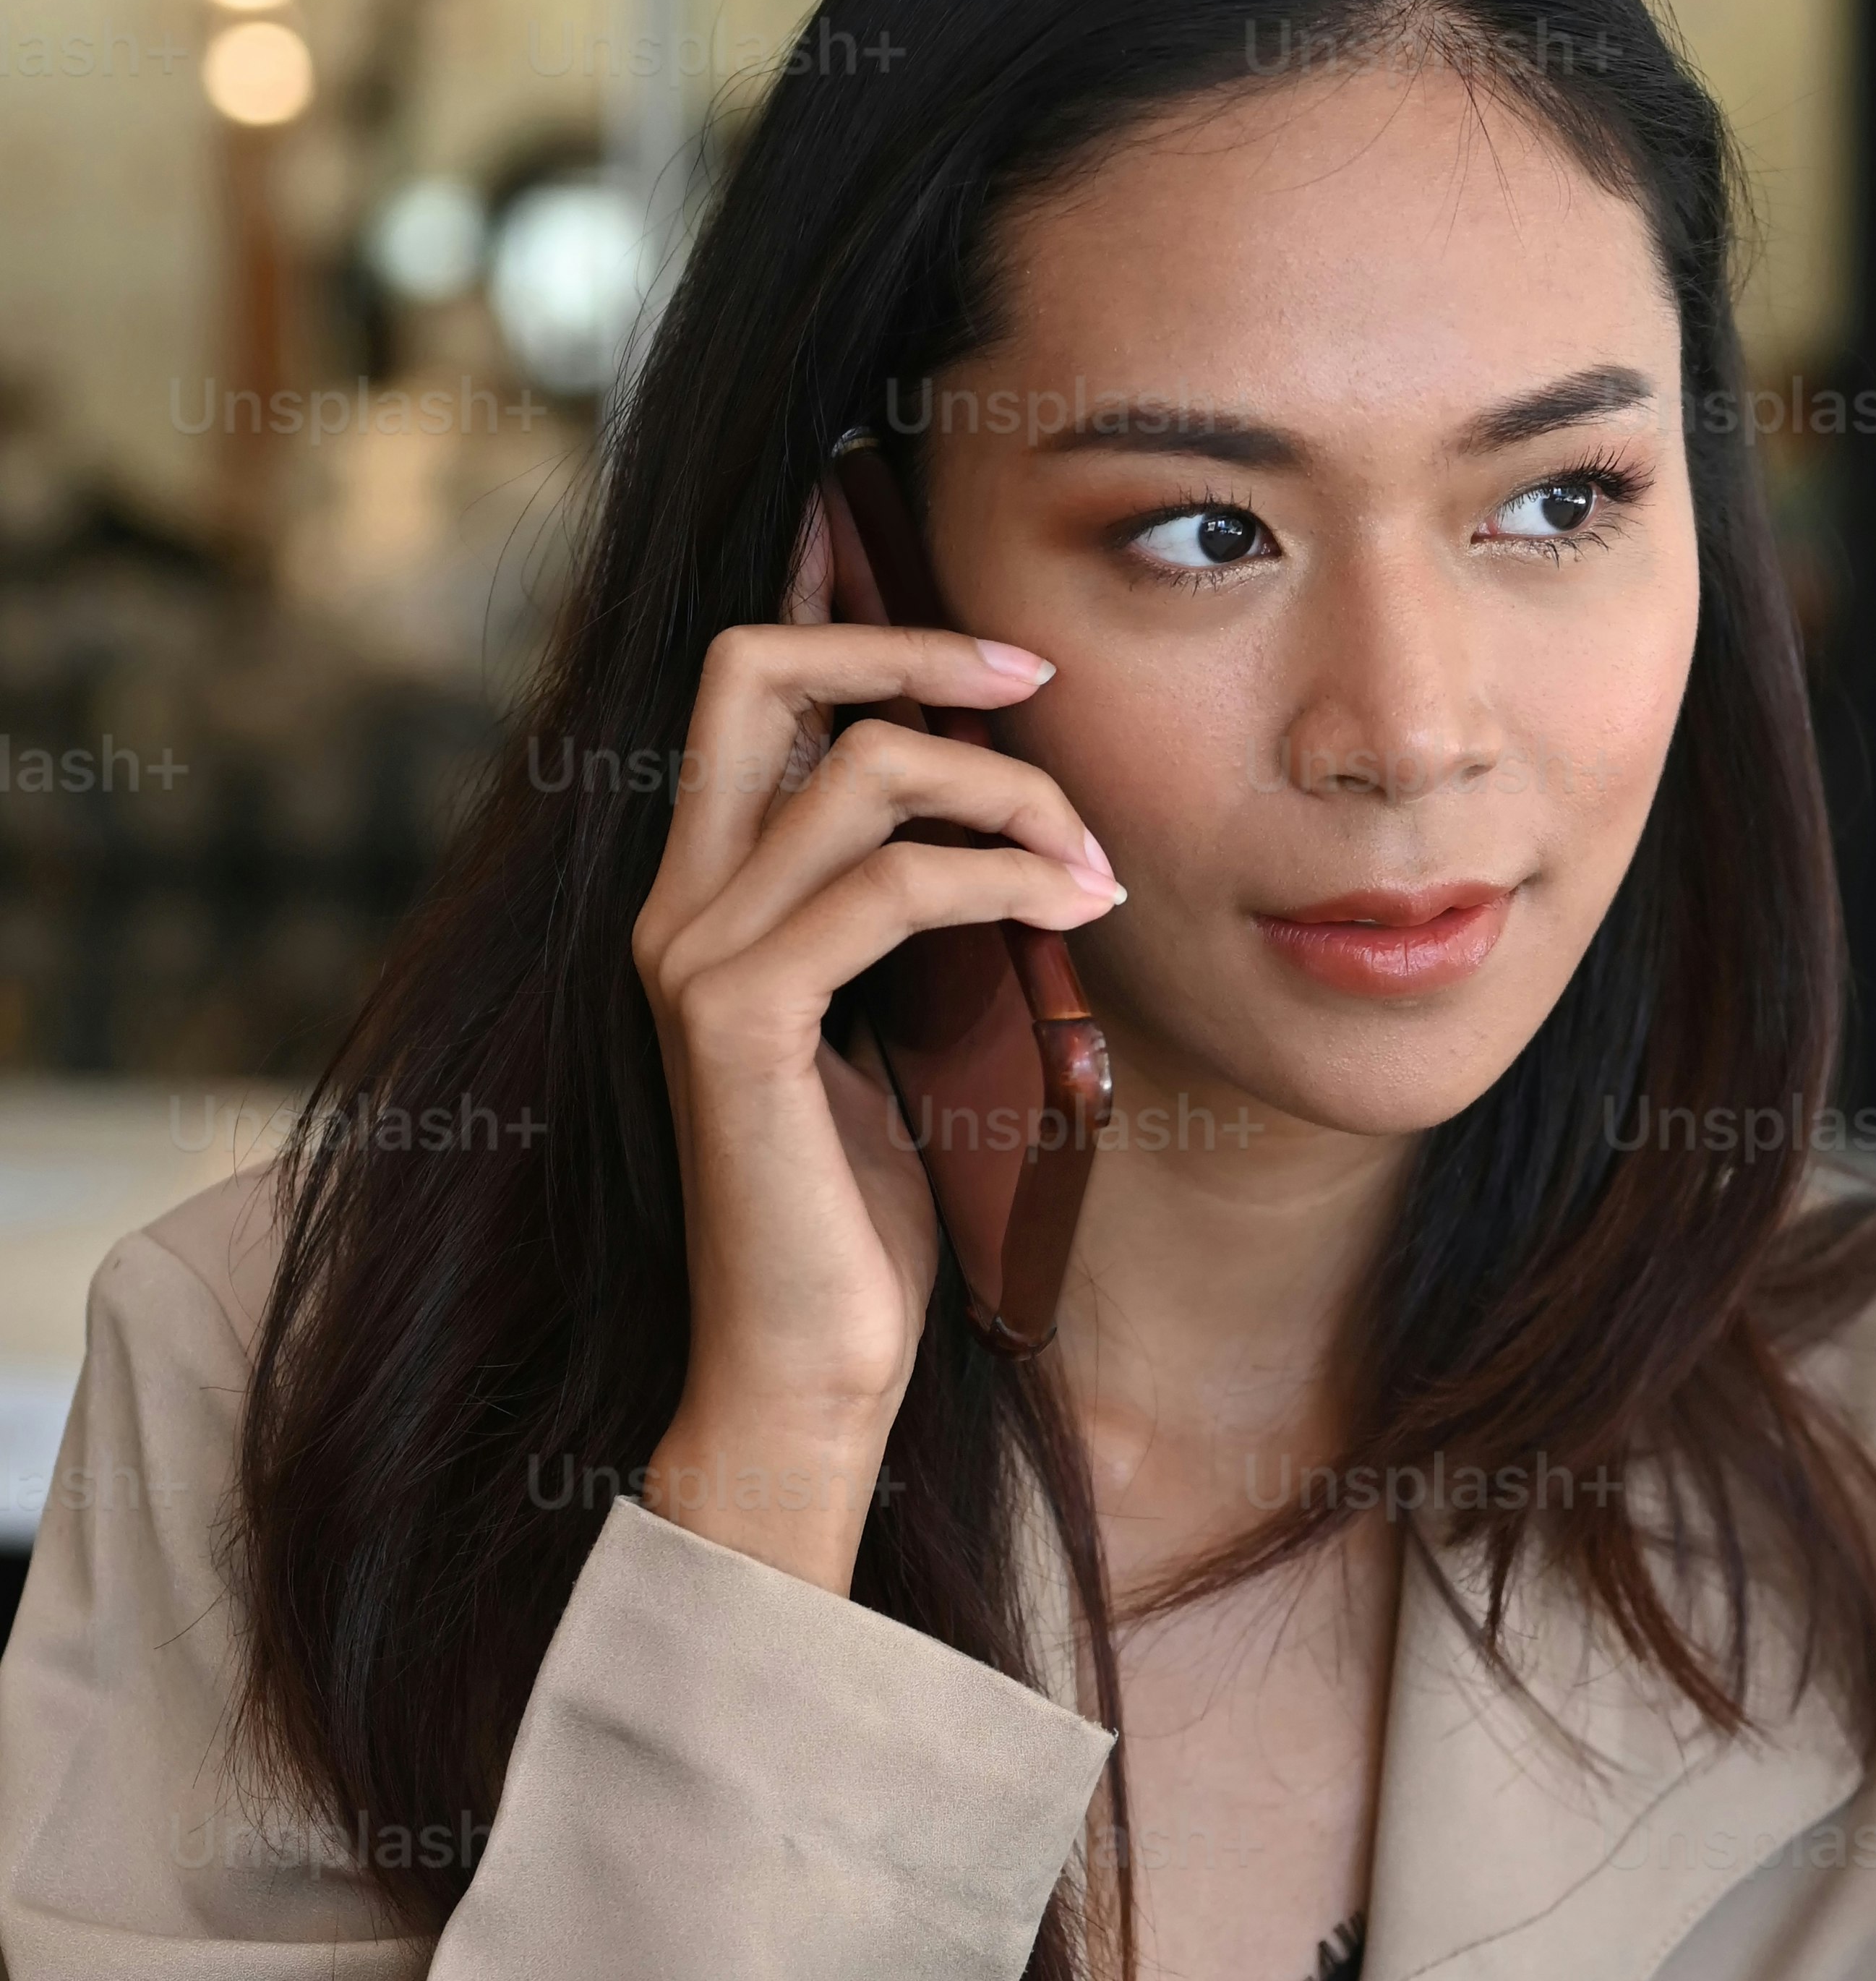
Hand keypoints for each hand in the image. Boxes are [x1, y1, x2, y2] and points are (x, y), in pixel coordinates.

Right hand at [629, 541, 1120, 1589]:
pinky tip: (1073, 907)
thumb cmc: (867, 1213)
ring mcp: (692, 959)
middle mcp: (674, 904)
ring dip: (1008, 789)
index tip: (978, 620)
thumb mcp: (900, 1023)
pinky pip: (892, 885)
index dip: (838, 605)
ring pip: (857, 768)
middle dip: (906, 642)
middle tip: (1034, 679)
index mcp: (705, 893)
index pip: (742, 687)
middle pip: (750, 665)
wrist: (807, 1375)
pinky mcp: (739, 1022)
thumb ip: (912, 914)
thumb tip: (1010, 812)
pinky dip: (1003, 873)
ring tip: (1096, 862)